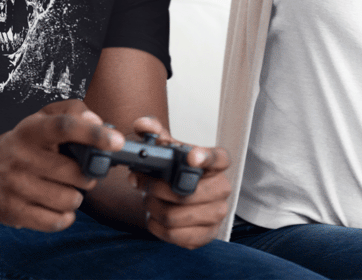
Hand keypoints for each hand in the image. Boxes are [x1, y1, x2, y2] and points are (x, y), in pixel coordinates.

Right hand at [0, 100, 123, 231]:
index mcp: (31, 130)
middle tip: (82, 173)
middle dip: (87, 176)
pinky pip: (55, 221)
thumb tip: (97, 121)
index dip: (94, 134)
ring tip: (65, 188)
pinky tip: (57, 205)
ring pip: (69, 199)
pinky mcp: (12, 211)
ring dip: (76, 196)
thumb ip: (74, 111)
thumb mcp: (44, 117)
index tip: (117, 141)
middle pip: (74, 173)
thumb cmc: (25, 142)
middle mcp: (20, 157)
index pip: (64, 127)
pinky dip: (64, 216)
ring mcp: (14, 186)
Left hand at [129, 116, 230, 249]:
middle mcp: (222, 188)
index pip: (218, 158)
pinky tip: (154, 216)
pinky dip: (156, 226)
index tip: (191, 157)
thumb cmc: (174, 170)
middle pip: (186, 193)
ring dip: (152, 207)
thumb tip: (142, 125)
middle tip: (139, 182)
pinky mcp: (206, 235)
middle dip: (155, 188)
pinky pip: (174, 235)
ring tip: (147, 199)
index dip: (205, 157)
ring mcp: (217, 214)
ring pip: (175, 215)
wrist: (177, 197)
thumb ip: (152, 132)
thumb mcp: (165, 147)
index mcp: (216, 163)